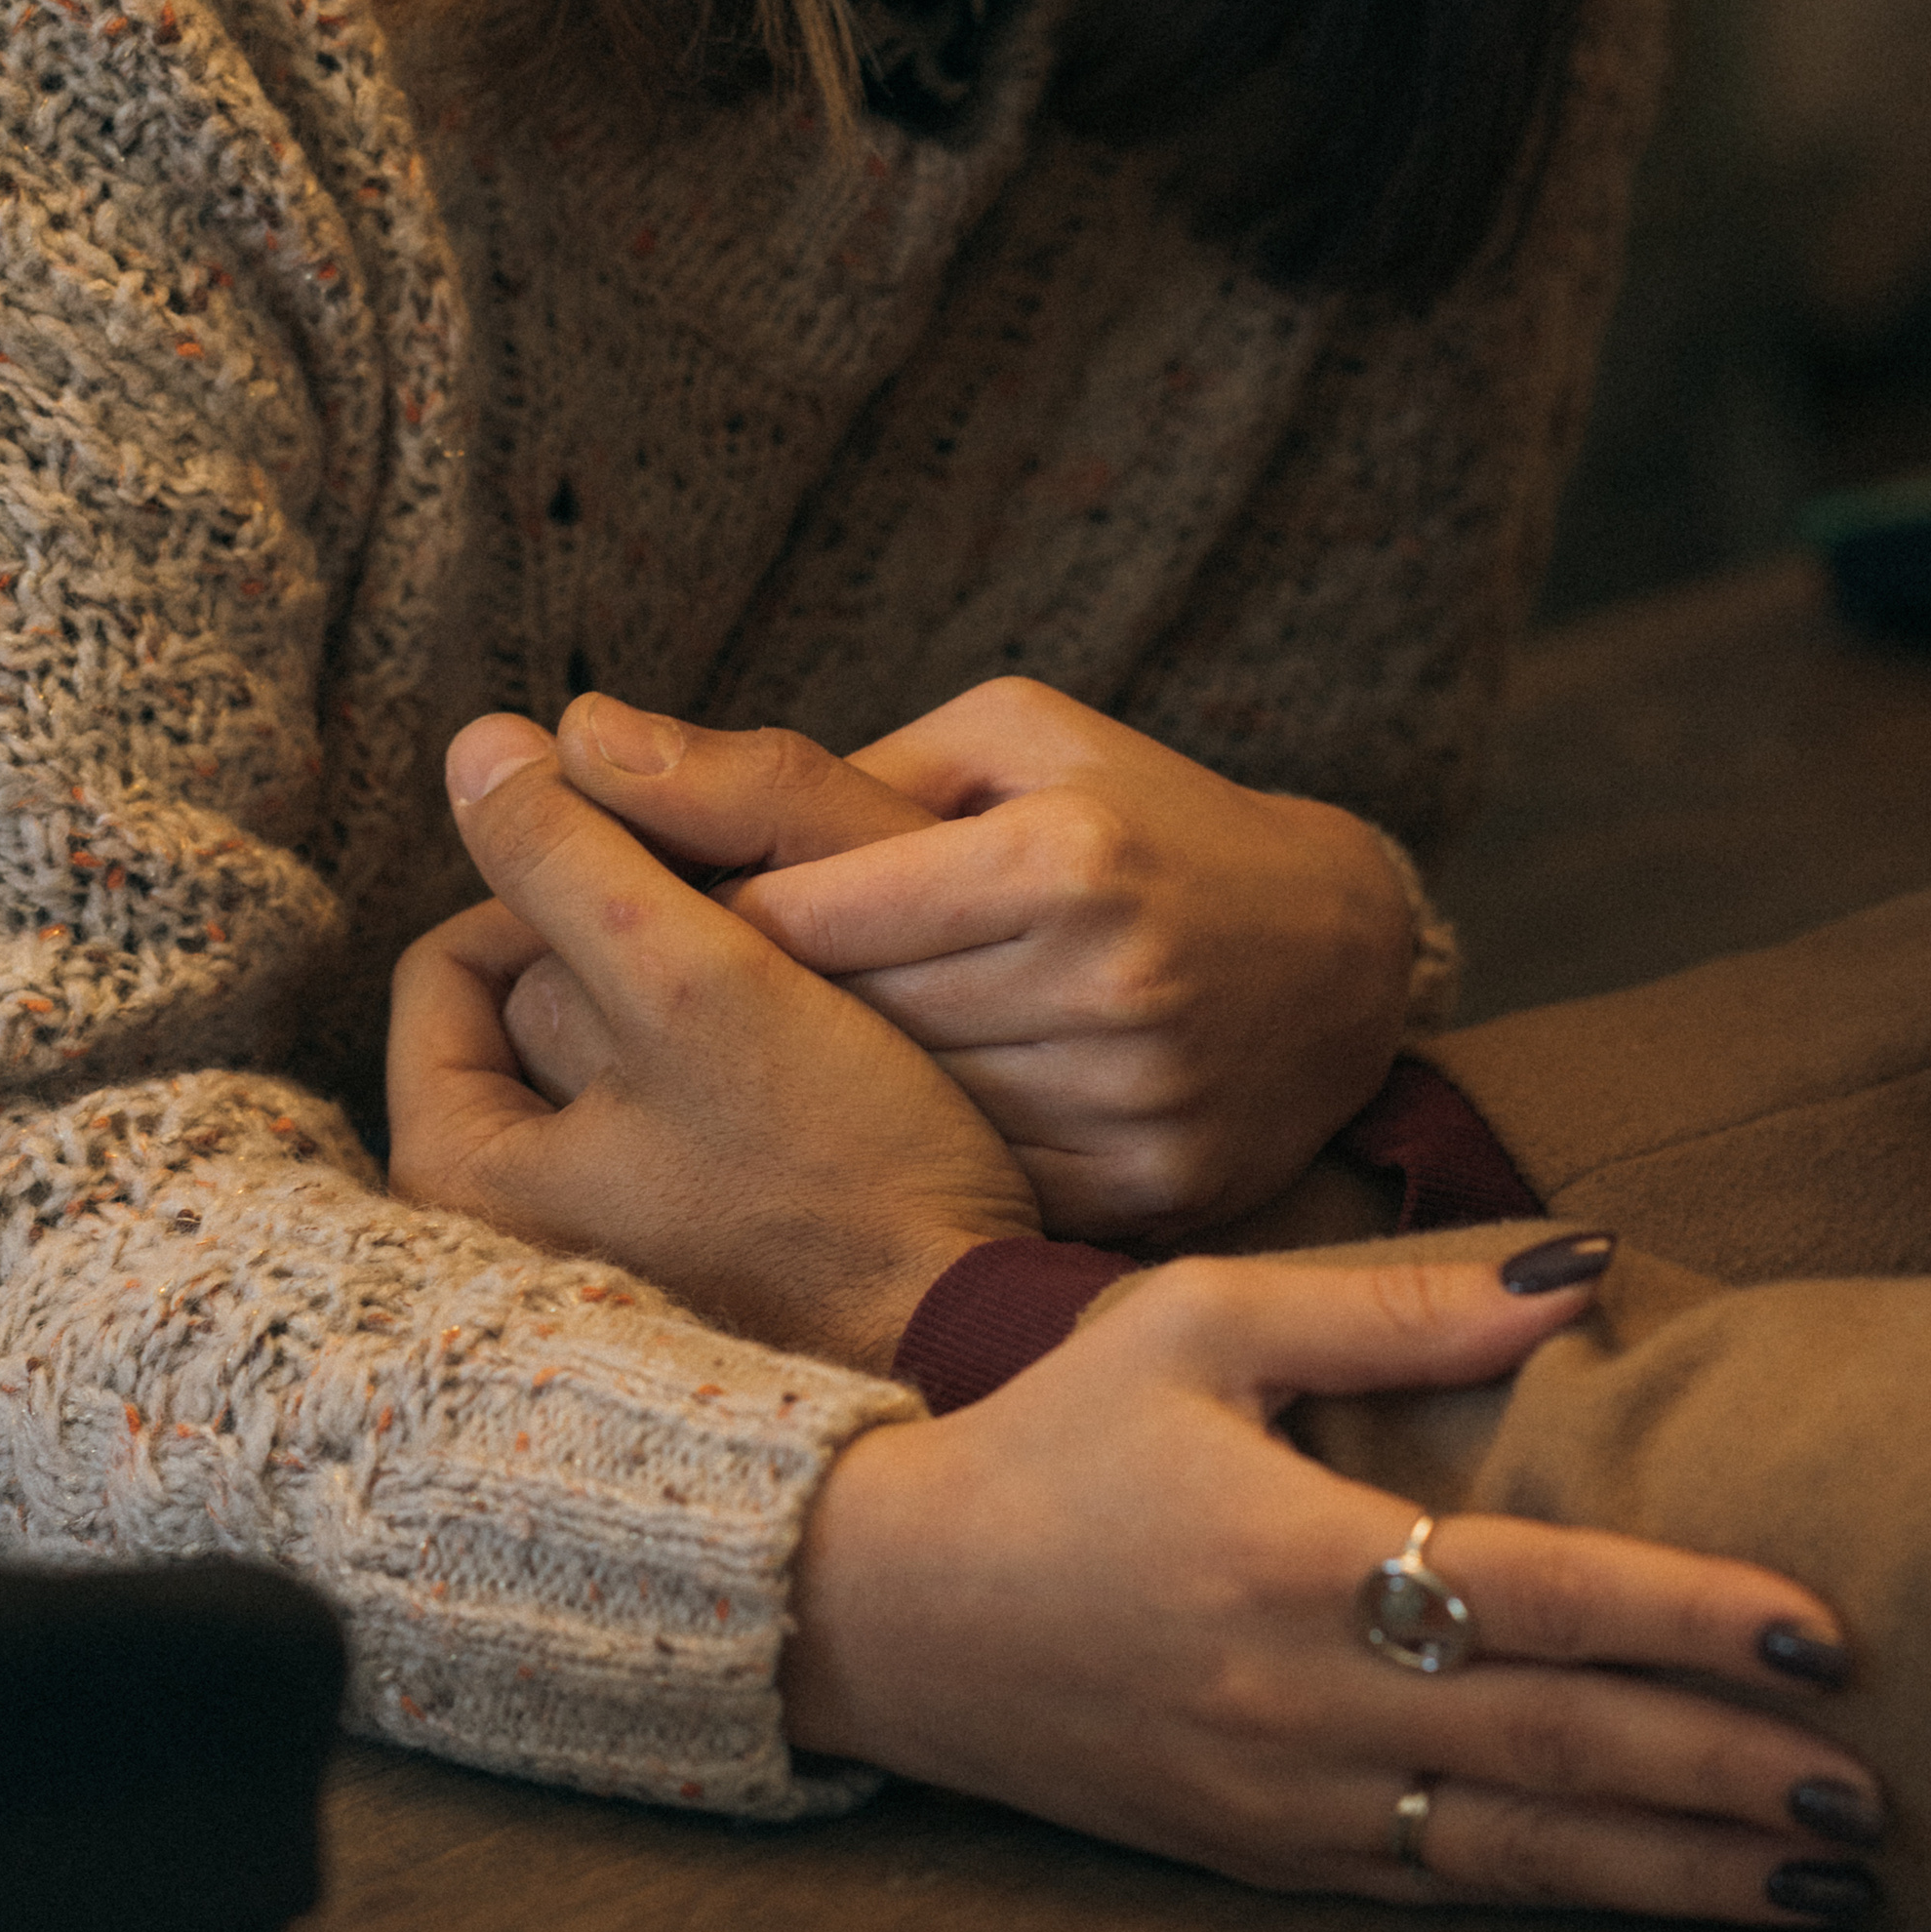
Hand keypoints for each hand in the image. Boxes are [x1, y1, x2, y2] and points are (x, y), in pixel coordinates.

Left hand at [386, 716, 1038, 1369]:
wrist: (975, 1323)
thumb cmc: (839, 1177)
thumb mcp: (691, 980)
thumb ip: (569, 857)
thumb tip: (474, 750)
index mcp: (461, 1181)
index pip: (455, 961)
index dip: (566, 889)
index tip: (685, 886)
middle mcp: (504, 1227)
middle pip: (536, 1004)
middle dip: (644, 949)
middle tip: (760, 946)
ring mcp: (599, 1239)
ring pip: (623, 1047)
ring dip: (703, 996)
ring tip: (802, 999)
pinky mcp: (686, 1243)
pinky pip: (681, 1104)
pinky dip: (737, 1062)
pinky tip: (821, 1055)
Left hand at [539, 680, 1417, 1243]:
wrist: (1344, 958)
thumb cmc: (1141, 820)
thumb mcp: (1008, 744)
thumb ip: (808, 768)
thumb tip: (586, 744)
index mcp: (1061, 854)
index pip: (807, 913)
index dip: (709, 928)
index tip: (654, 929)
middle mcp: (1105, 983)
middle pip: (843, 1024)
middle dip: (749, 1017)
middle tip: (692, 1013)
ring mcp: (1135, 1100)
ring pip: (899, 1115)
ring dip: (824, 1100)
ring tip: (787, 1073)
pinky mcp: (1149, 1187)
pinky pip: (977, 1184)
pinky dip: (923, 1159)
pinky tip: (897, 1134)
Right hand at [785, 1250, 1882, 1922]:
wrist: (882, 1611)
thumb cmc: (1048, 1441)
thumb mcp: (1195, 1321)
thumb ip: (1392, 1311)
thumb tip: (1579, 1278)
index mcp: (1293, 1554)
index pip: (1539, 1591)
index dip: (1689, 1616)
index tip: (1826, 1635)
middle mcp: (1301, 1697)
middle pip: (1557, 1743)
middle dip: (1725, 1772)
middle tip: (1872, 1797)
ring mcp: (1283, 1799)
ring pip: (1521, 1847)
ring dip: (1680, 1870)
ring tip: (1821, 1884)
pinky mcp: (1261, 1860)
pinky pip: (1443, 1891)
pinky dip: (1565, 1902)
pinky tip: (1657, 1902)